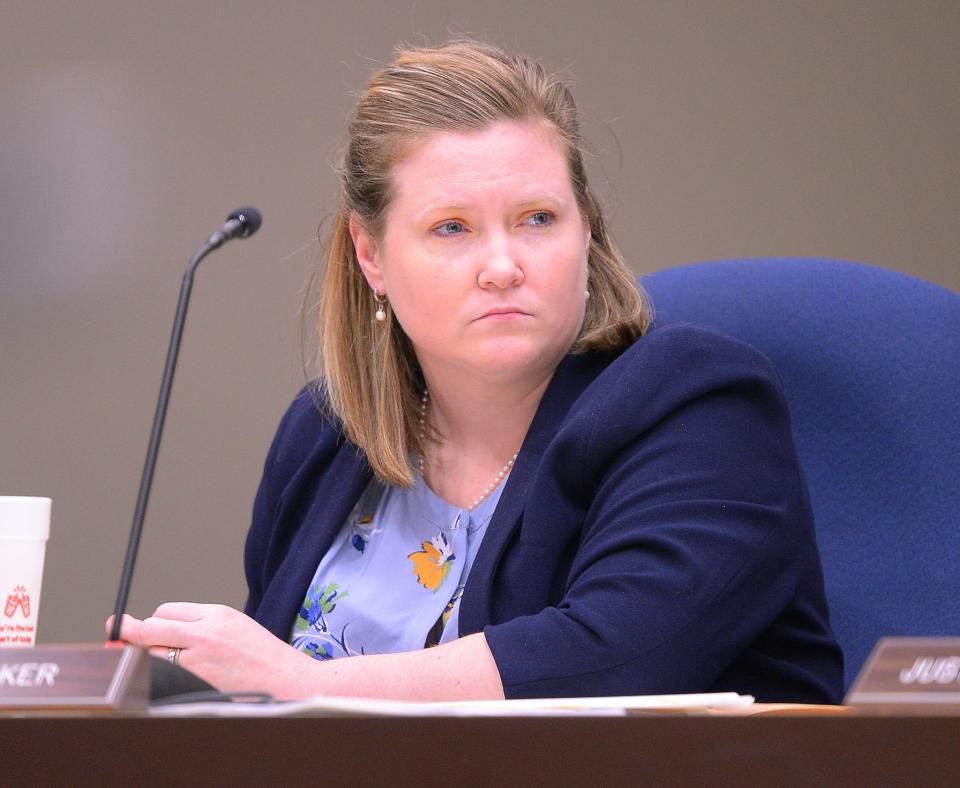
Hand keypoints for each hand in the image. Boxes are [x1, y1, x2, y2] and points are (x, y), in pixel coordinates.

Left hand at [106, 603, 303, 696]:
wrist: (288, 680)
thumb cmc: (262, 657)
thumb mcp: (235, 627)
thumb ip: (201, 625)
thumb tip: (161, 627)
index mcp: (217, 613)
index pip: (166, 610)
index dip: (154, 622)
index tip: (146, 630)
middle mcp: (207, 630)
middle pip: (152, 626)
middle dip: (139, 636)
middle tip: (130, 642)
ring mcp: (201, 655)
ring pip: (153, 651)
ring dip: (150, 658)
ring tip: (164, 663)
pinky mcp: (199, 678)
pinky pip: (163, 673)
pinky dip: (160, 676)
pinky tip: (172, 678)